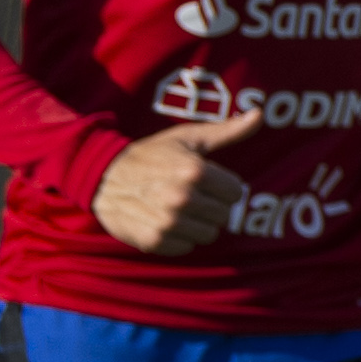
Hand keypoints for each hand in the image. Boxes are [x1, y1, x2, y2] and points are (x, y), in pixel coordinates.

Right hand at [94, 110, 262, 253]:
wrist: (100, 177)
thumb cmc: (151, 155)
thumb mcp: (187, 138)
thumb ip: (228, 130)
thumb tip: (260, 114)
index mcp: (195, 171)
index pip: (236, 193)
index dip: (222, 187)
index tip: (203, 180)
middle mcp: (182, 198)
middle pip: (224, 215)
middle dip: (210, 205)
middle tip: (187, 194)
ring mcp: (168, 222)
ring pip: (208, 234)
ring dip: (196, 223)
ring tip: (175, 207)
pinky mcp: (155, 241)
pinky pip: (186, 247)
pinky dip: (178, 238)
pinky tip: (161, 220)